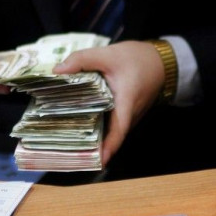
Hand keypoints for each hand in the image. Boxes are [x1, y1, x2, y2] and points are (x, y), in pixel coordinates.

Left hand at [52, 40, 165, 166]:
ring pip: (111, 131)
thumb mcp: (107, 54)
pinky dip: (98, 127)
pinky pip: (112, 125)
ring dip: (95, 138)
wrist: (159, 60)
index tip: (98, 161)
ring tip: (70, 143)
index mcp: (126, 102)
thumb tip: (57, 71)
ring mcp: (129, 116)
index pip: (119, 130)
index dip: (109, 147)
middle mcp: (130, 115)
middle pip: (111, 135)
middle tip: (71, 154)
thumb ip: (82, 60)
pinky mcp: (126, 114)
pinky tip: (80, 125)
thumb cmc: (136, 58)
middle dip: (94, 147)